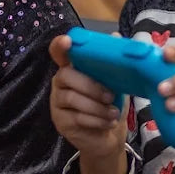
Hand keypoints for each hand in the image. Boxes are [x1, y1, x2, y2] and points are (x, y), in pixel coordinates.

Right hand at [49, 34, 127, 173]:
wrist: (109, 137)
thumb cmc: (111, 105)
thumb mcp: (117, 82)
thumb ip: (114, 62)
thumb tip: (116, 36)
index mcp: (72, 67)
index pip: (59, 52)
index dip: (60, 45)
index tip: (68, 41)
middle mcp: (60, 82)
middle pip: (65, 75)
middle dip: (90, 85)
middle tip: (111, 97)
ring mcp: (57, 103)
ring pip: (72, 98)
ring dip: (97, 107)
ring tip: (113, 113)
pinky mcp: (60, 121)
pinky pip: (76, 117)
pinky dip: (96, 120)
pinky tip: (109, 122)